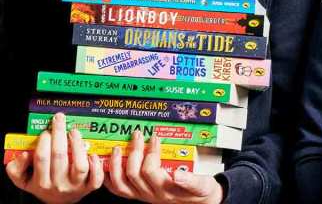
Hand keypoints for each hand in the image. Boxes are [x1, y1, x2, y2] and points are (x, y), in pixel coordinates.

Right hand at [5, 112, 103, 203]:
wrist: (57, 201)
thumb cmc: (42, 185)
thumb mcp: (23, 179)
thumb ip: (17, 168)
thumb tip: (25, 154)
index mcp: (41, 182)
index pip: (41, 158)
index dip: (44, 142)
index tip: (46, 130)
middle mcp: (58, 185)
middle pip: (60, 157)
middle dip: (59, 134)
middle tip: (60, 119)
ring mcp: (75, 186)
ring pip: (80, 166)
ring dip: (78, 145)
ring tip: (74, 131)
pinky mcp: (89, 187)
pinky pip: (96, 177)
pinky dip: (96, 165)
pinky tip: (92, 153)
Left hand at [104, 133, 222, 203]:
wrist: (197, 201)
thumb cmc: (199, 191)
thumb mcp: (202, 185)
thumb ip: (191, 180)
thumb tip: (178, 175)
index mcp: (165, 189)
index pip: (149, 170)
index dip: (150, 152)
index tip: (155, 138)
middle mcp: (150, 194)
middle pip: (133, 173)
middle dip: (134, 152)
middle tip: (137, 135)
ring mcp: (142, 195)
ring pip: (120, 183)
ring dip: (116, 164)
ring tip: (117, 148)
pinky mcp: (137, 194)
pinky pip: (117, 188)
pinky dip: (109, 177)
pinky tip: (108, 166)